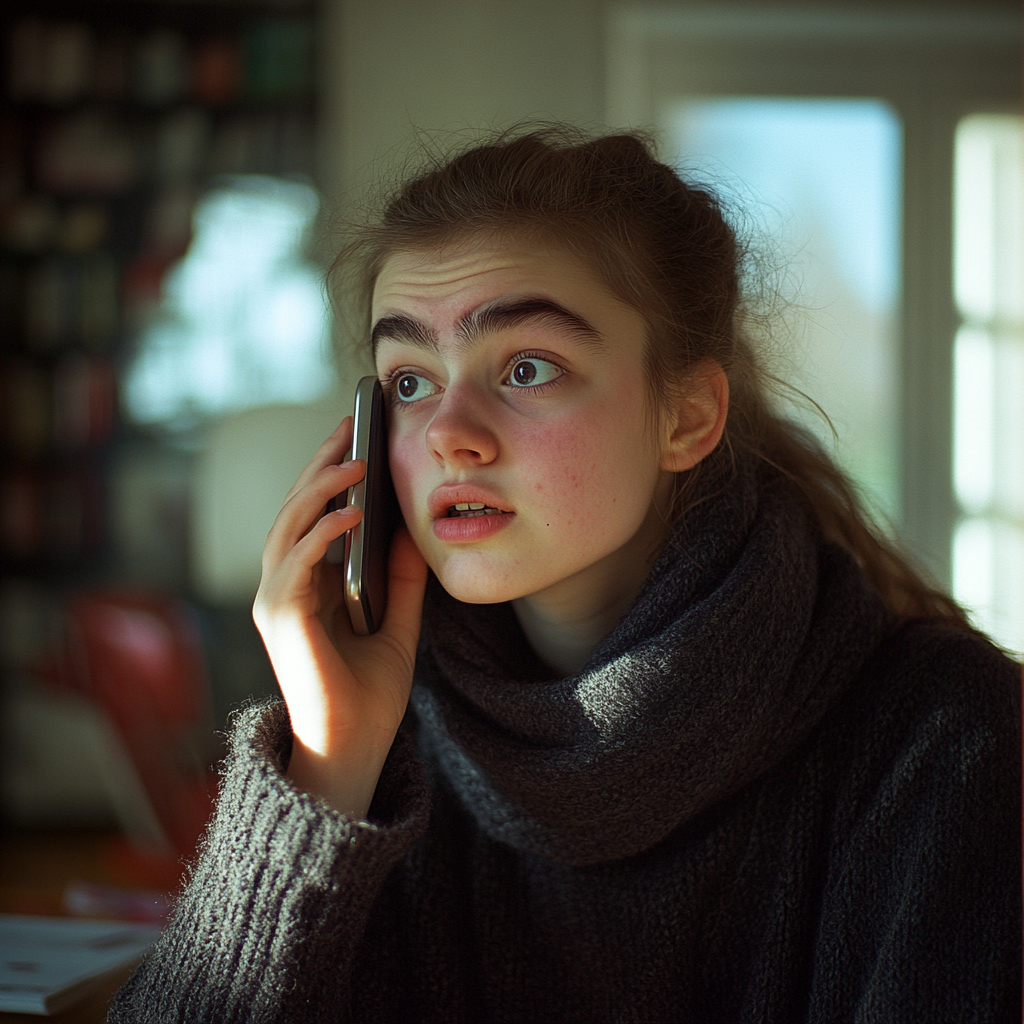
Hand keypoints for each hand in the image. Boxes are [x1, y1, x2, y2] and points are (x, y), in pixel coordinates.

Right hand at [252, 417, 427, 817]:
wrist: (355, 749)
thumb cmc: (370, 694)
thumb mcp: (398, 623)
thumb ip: (401, 579)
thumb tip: (412, 529)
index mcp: (308, 587)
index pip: (313, 518)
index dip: (330, 476)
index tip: (355, 438)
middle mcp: (284, 588)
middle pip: (296, 511)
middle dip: (322, 467)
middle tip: (349, 427)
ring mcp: (276, 602)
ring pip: (288, 527)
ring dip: (319, 489)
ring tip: (353, 458)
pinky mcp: (280, 619)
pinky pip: (296, 562)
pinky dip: (321, 534)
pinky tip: (351, 512)